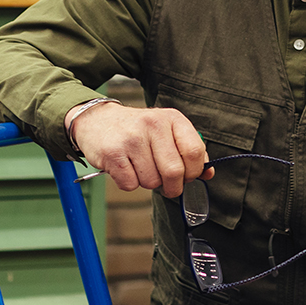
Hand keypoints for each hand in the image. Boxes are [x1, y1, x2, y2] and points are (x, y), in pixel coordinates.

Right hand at [68, 102, 211, 197]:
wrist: (97, 120)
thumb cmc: (138, 130)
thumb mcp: (166, 131)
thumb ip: (188, 151)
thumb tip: (208, 173)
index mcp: (172, 118)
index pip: (194, 151)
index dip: (193, 172)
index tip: (186, 176)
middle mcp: (153, 125)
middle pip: (174, 172)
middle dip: (172, 186)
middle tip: (166, 185)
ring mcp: (131, 139)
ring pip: (151, 181)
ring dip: (148, 183)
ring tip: (139, 167)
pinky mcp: (112, 153)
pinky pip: (130, 184)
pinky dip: (129, 183)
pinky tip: (125, 168)